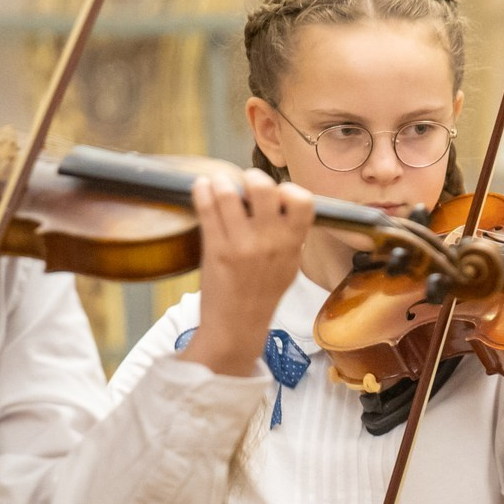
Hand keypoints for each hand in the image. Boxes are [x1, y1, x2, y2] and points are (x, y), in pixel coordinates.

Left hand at [185, 169, 315, 376]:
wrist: (237, 326)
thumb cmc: (263, 293)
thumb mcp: (289, 265)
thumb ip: (289, 234)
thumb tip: (280, 199)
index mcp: (292, 244)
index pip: (302, 200)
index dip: (288, 189)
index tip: (277, 193)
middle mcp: (269, 242)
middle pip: (263, 187)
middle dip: (251, 177)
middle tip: (245, 183)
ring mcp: (240, 245)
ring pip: (228, 193)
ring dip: (220, 181)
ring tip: (218, 183)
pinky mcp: (214, 249)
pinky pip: (206, 209)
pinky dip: (201, 191)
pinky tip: (201, 187)